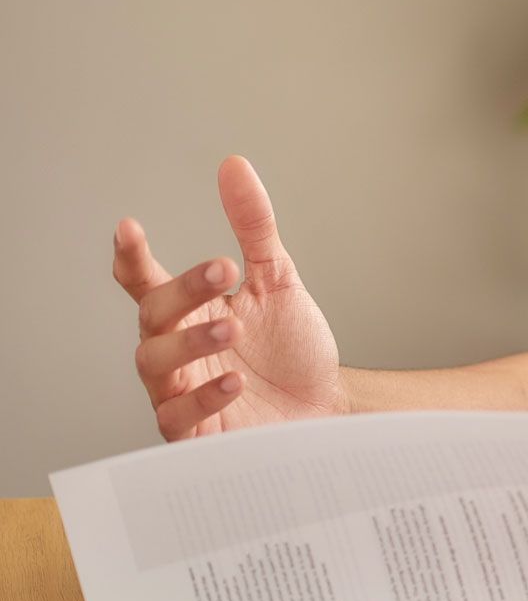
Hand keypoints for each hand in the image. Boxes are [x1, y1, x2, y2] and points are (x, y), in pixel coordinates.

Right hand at [115, 155, 347, 439]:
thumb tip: (234, 167)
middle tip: (223, 269)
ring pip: (155, 364)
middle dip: (183, 290)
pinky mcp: (197, 432)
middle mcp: (179, 349)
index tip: (128, 228)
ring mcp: (182, 391)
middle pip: (153, 315)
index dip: (132, 257)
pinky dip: (202, 396)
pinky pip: (179, 417)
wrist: (326, 408)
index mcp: (192, 311)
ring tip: (232, 328)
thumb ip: (253, 227)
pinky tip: (232, 380)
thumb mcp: (277, 280)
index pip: (147, 282)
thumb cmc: (292, 349)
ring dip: (191, 341)